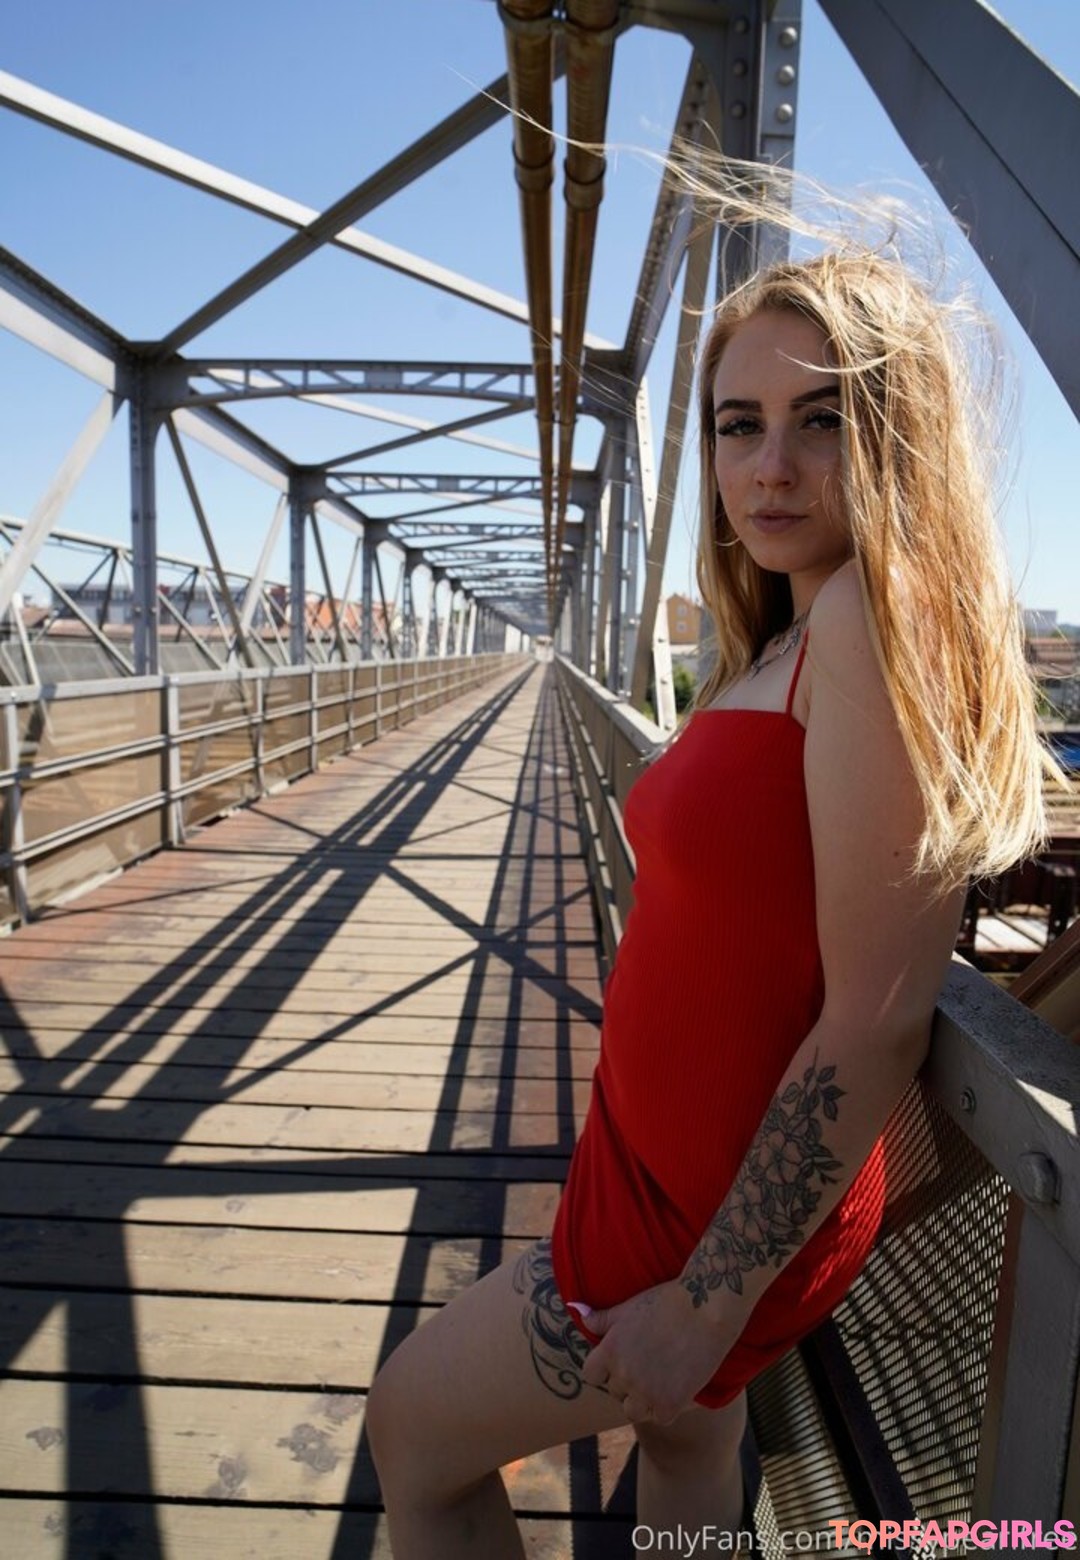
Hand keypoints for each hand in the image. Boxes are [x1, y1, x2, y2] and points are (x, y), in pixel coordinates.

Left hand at [578, 1280, 734, 1424]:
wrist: (706, 1308)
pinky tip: (677, 1387)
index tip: (621, 1360)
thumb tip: (577, 1312)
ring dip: (642, 1400)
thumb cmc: (666, 1301)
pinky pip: (659, 1417)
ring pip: (633, 1411)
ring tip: (658, 1380)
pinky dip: (667, 1406)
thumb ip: (601, 1318)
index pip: (592, 1375)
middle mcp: (623, 1375)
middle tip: (648, 1364)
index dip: (605, 1368)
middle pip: (614, 1392)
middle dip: (626, 1382)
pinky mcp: (670, 1404)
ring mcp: (646, 1393)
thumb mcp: (628, 1307)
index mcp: (609, 1352)